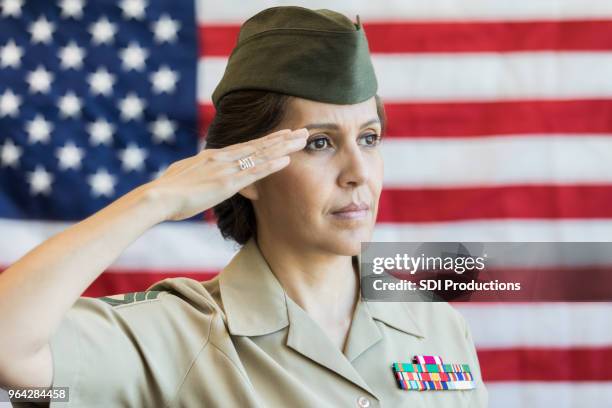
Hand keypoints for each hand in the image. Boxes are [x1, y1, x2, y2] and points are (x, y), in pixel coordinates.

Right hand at [143, 128, 308, 220]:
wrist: (158, 197)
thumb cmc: (167, 191)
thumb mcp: (184, 176)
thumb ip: (197, 173)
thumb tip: (200, 174)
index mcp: (213, 156)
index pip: (246, 145)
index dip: (267, 139)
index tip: (283, 134)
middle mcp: (222, 157)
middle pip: (259, 144)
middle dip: (283, 138)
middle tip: (303, 130)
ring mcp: (226, 168)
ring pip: (261, 153)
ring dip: (284, 146)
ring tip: (303, 139)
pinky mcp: (227, 182)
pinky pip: (254, 172)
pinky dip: (272, 165)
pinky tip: (287, 160)